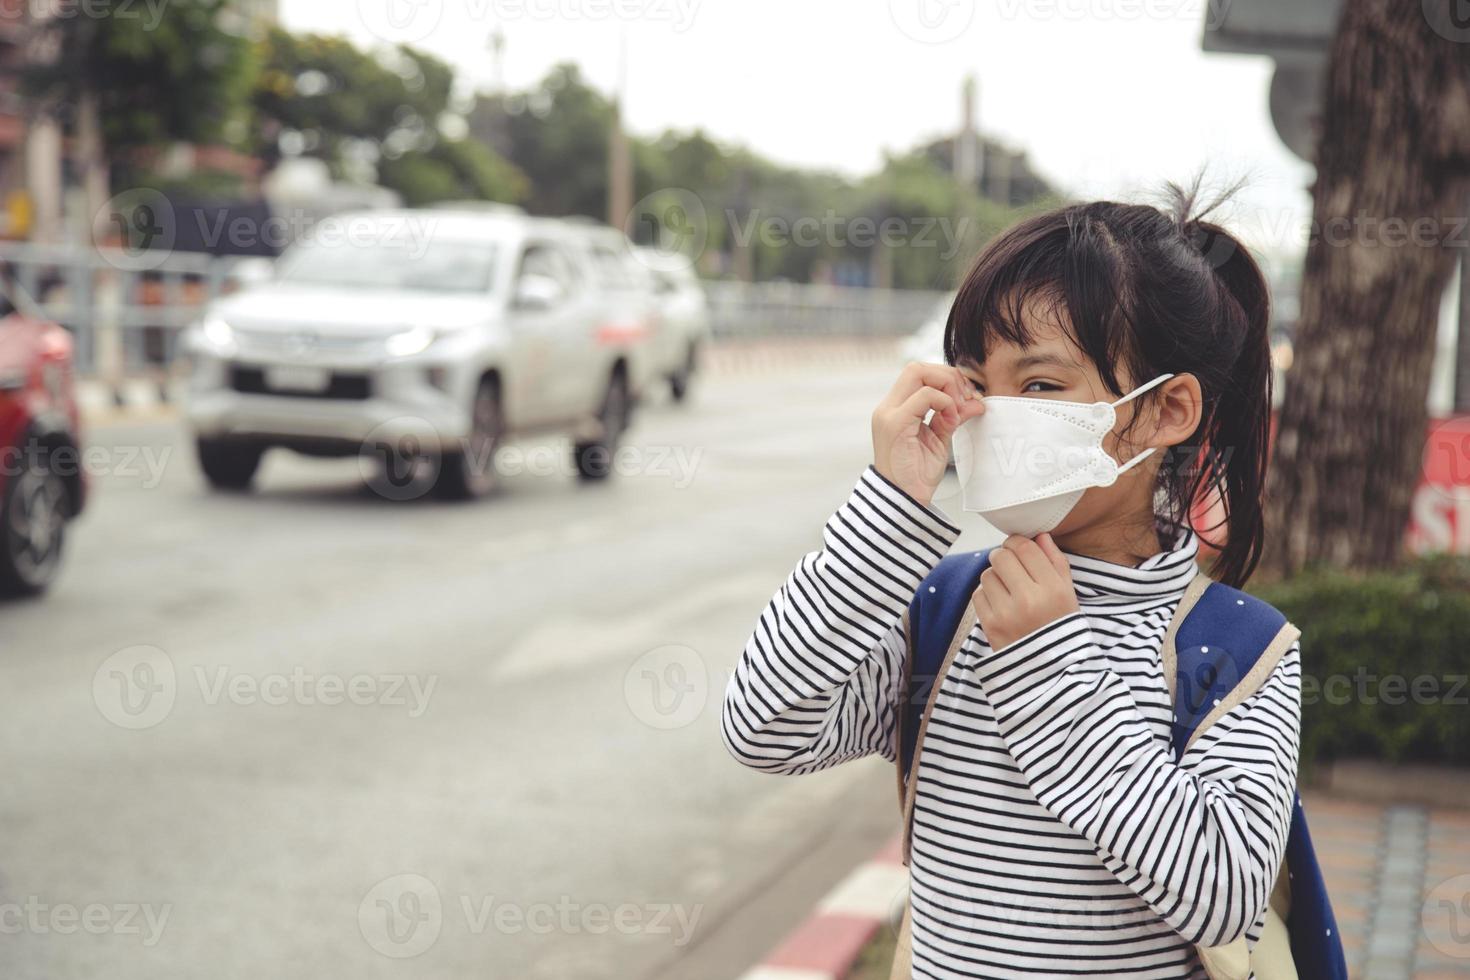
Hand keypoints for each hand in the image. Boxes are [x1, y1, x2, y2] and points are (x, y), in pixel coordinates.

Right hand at [871, 362, 984, 505]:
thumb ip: (952, 417)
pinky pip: (924, 396)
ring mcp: (889, 414)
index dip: (945, 377)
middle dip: (947, 376)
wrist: (905, 502)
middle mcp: (888, 408)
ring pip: (917, 372)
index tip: (965, 397)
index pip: (918, 373)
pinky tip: (951, 419)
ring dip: (947, 386)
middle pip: (917, 367)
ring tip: (958, 409)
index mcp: (895, 409)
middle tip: (965, 398)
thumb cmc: (918, 475)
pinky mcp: (895, 424)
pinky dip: (944, 402)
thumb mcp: (939, 439)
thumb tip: (975, 402)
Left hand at [972, 534, 1080, 650]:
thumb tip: (1039, 535)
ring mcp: (1007, 613)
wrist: (1051, 670)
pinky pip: (978, 594)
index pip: (1025, 548)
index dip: (1018, 543)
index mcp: (1053, 588)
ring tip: (1007, 589)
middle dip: (1004, 557)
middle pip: (1001, 556)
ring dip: (995, 577)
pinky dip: (987, 595)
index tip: (1019, 549)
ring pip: (987, 574)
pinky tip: (1000, 604)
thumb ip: (1055, 561)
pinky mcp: (990, 626)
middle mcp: (1029, 599)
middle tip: (1011, 568)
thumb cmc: (1060, 626)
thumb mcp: (1068, 593)